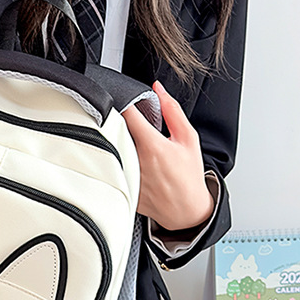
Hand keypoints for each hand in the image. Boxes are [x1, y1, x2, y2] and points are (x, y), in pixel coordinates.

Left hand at [121, 81, 213, 230]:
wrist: (185, 210)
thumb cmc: (188, 176)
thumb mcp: (188, 139)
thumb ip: (172, 111)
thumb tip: (158, 90)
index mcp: (152, 146)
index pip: (127, 115)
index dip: (123, 103)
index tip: (122, 98)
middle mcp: (135, 160)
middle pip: (114, 130)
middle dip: (118, 122)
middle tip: (127, 123)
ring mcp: (125, 174)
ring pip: (110, 147)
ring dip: (115, 140)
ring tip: (130, 144)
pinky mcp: (120, 185)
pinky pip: (111, 165)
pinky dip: (116, 159)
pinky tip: (128, 162)